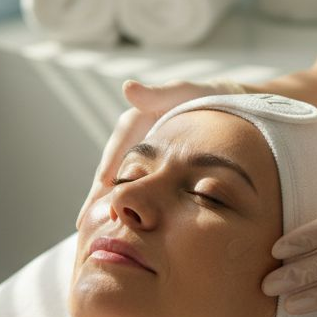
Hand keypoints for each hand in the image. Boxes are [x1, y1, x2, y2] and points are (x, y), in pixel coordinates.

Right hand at [76, 78, 245, 228]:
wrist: (225, 106)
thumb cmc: (204, 97)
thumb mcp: (182, 92)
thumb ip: (158, 94)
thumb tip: (128, 87)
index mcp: (133, 122)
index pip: (113, 154)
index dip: (104, 177)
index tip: (98, 195)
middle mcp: (130, 140)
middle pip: (109, 173)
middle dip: (99, 198)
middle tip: (90, 225)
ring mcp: (139, 154)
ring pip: (120, 182)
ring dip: (111, 204)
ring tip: (102, 229)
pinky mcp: (150, 165)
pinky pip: (135, 185)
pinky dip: (129, 203)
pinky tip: (128, 223)